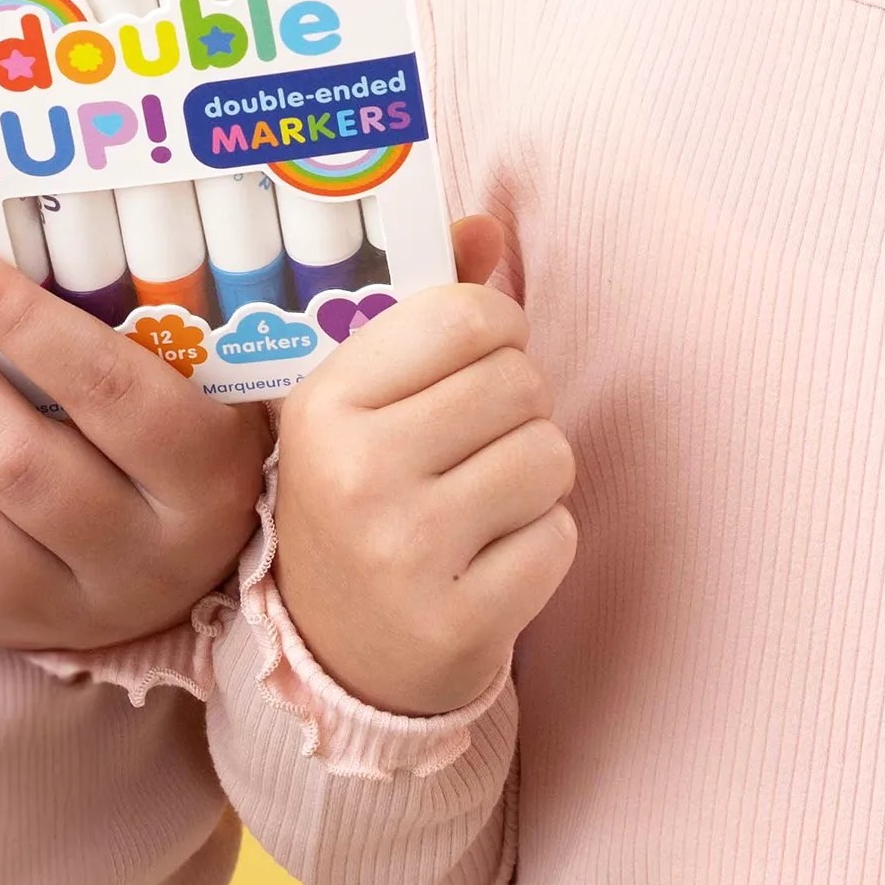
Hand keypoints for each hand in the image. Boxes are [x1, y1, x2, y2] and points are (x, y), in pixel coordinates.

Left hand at [0, 244, 269, 651]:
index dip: (21, 319)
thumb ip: (107, 322)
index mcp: (208, 472)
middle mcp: (149, 557)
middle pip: (17, 465)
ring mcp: (80, 611)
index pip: (105, 388)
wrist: (189, 553)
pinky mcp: (13, 636)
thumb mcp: (184, 373)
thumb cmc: (176, 423)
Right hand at [269, 214, 575, 716]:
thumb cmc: (363, 497)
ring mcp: (406, 554)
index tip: (478, 357)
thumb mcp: (365, 400)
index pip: (465, 315)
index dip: (496, 327)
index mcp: (325, 403)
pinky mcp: (459, 622)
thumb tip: (488, 227)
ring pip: (549, 455)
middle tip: (476, 442)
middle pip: (519, 381)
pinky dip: (542, 543)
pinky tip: (490, 558)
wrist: (338, 658)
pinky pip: (560, 537)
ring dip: (536, 475)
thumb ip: (427, 306)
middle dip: (518, 405)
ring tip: (483, 500)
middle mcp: (358, 474)